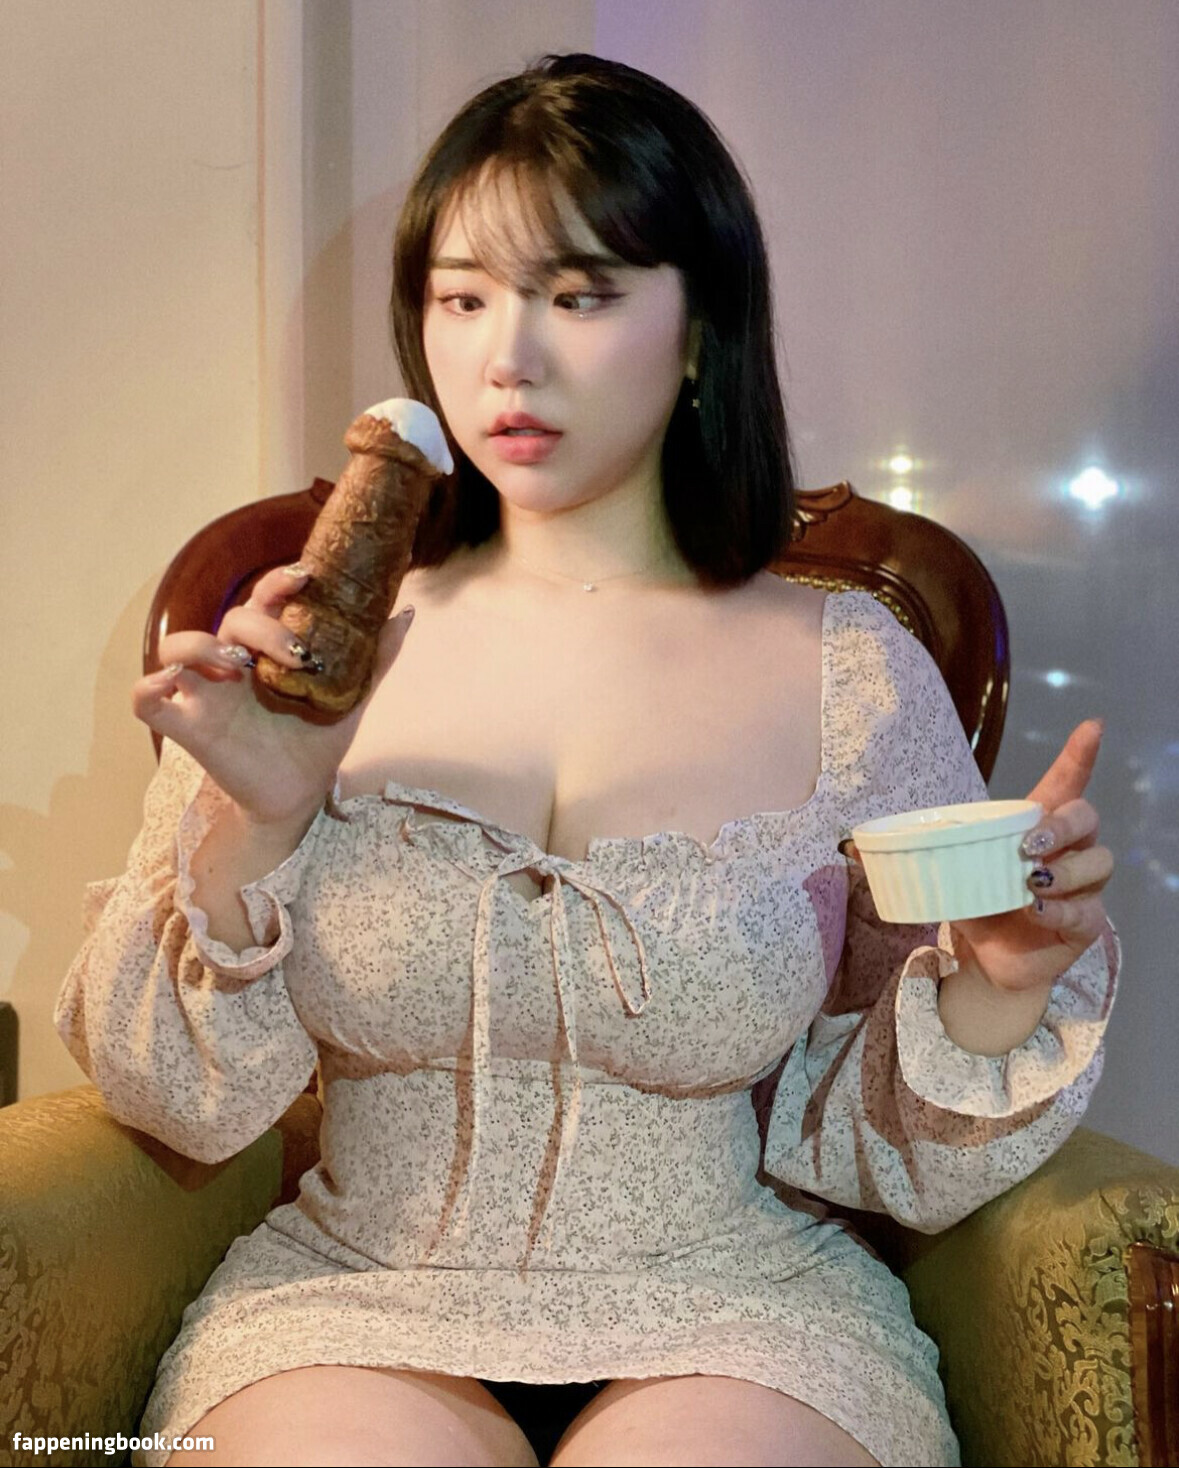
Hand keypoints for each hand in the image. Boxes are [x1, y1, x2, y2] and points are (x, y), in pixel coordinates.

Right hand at [132, 564, 415, 827]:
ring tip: (237, 665)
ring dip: (200, 646)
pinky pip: (145, 699)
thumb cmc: (315, 741)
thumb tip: (404, 613)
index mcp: (266, 650)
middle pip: (229, 621)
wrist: (299, 797)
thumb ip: (374, 659)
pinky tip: (172, 683)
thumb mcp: (351, 699)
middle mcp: (231, 664)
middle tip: (296, 655)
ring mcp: (204, 694)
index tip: (306, 577)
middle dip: (261, 627)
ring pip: (174, 647)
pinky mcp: (186, 728)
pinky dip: (148, 686)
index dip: (277, 582)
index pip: (263, 601)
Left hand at [930, 720, 1114, 994]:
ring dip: (1063, 871)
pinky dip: (1061, 909)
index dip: (1081, 754)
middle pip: (1085, 817)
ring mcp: (1083, 887)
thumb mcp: (945, 873)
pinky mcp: (1086, 924)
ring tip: (1030, 882)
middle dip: (1061, 824)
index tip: (1093, 726)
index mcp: (1036, 825)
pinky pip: (1087, 911)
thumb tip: (848, 843)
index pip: (1067, 782)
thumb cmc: (976, 902)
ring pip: (1096, 862)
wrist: (989, 960)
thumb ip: (905, 854)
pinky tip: (1036, 909)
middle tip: (1026, 843)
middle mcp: (1069, 849)